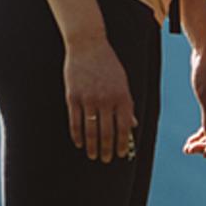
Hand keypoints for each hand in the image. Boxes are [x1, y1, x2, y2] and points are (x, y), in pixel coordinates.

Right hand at [62, 36, 134, 162]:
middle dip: (108, 149)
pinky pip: (75, 122)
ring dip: (93, 146)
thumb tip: (132, 125)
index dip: (123, 144)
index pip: (124, 128)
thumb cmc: (108, 64)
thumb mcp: (122, 82)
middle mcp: (106, 100)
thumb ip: (127, 105)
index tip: (122, 154)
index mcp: (122, 97)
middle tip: (107, 160)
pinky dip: (77, 135)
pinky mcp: (73, 97)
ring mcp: (89, 99)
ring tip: (93, 155)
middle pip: (107, 132)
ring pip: (91, 130)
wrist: (88, 45)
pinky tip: (79, 143)